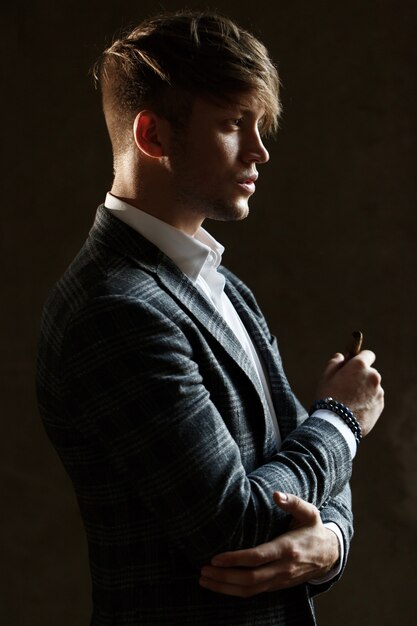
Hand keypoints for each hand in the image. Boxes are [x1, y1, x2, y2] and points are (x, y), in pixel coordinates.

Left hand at [199, 492, 339, 597]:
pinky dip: (234, 591)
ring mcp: (279, 580)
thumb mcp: (309, 512)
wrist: (330, 555)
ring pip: (249, 590)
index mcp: (287, 548)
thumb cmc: (313, 529)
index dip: (236, 559)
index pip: (257, 558)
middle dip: (224, 576)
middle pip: (250, 578)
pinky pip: (253, 592)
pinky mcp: (277, 586)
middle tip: (203, 569)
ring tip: (205, 579)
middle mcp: (282, 568)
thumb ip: (293, 502)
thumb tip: (277, 494)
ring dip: (225, 587)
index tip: (216, 557)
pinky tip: (219, 585)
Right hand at [316, 350, 383, 435]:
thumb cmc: (328, 397)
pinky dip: (367, 402)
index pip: (368, 354)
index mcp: (360, 366)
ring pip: (371, 387)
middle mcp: (373, 376)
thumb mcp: (326, 376)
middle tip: (346, 387)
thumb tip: (341, 356)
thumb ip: (335, 362)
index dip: (360, 359)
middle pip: (369, 372)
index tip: (353, 365)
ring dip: (364, 390)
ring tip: (349, 401)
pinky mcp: (380, 405)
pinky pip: (374, 399)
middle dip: (360, 377)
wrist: (336, 424)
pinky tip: (354, 409)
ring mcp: (378, 391)